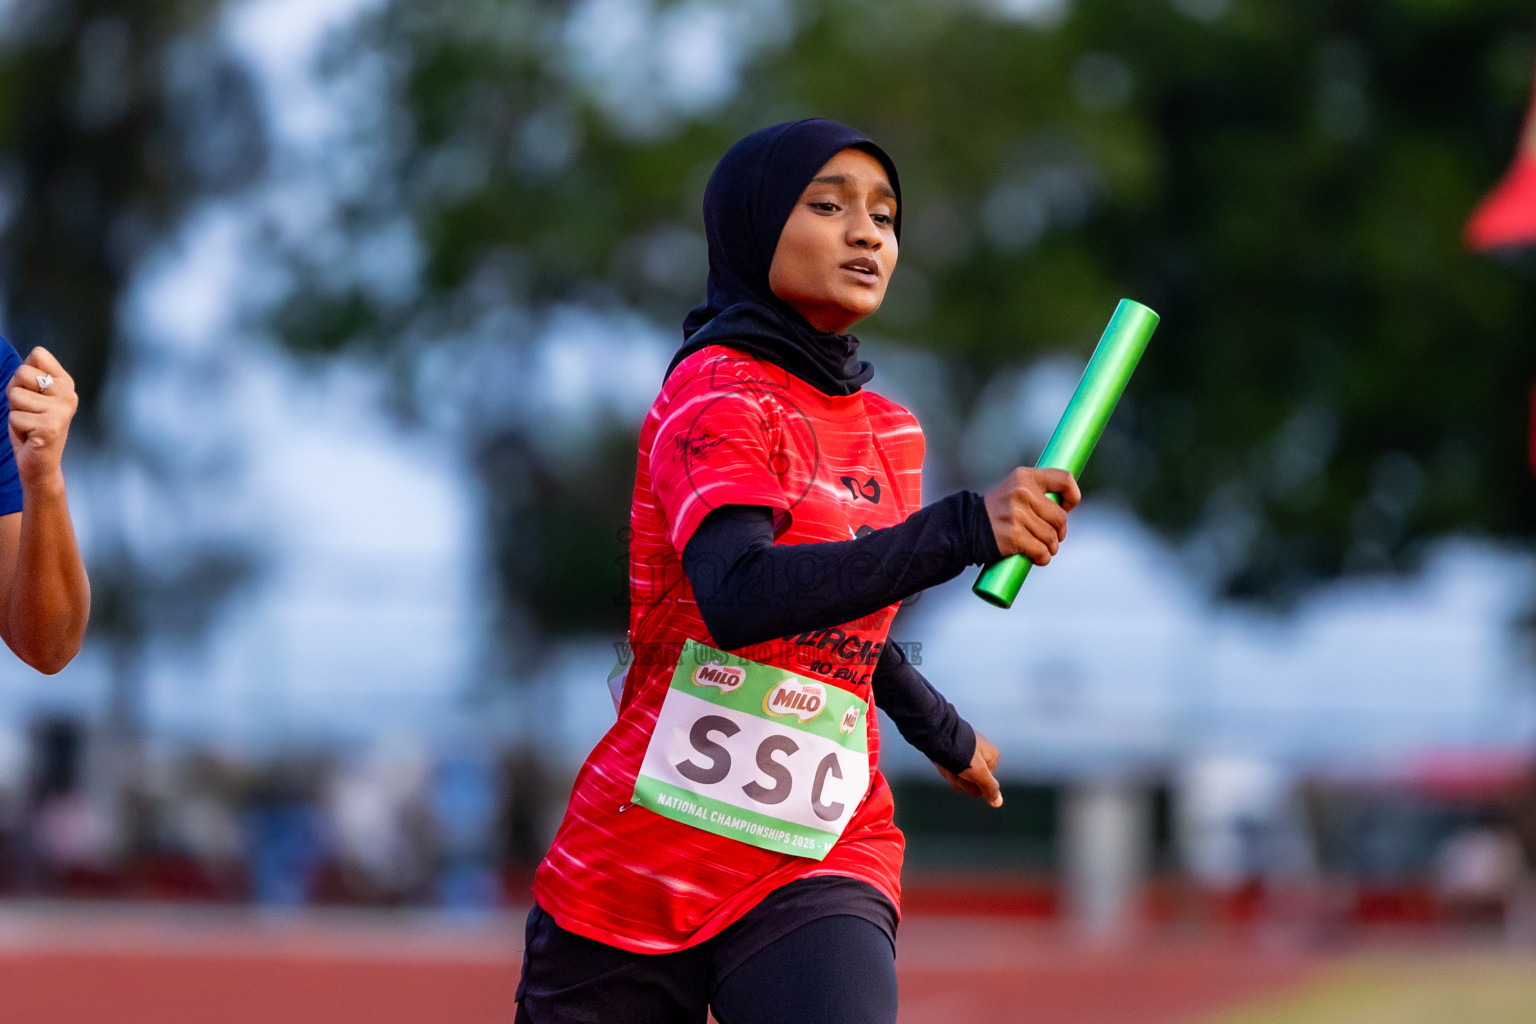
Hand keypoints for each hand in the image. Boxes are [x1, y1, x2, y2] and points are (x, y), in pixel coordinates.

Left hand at [7, 348, 77, 490]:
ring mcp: (62, 410)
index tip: (33, 393)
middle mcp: (68, 394)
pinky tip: (31, 435)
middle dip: (15, 393)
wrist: (41, 464)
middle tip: (28, 411)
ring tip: (30, 423)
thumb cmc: (32, 427)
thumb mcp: (33, 395)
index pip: (38, 355)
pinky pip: (15, 416)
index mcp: (65, 382)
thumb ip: (33, 375)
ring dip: (16, 412)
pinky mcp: (51, 426)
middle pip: (22, 372)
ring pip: (15, 395)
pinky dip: (17, 428)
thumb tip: (36, 354)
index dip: (24, 373)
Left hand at [936, 730, 1002, 807]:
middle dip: (958, 778)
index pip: (984, 786)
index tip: (965, 772)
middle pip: (970, 782)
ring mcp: (966, 753)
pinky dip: (943, 765)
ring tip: (944, 760)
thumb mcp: (977, 772)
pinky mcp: (953, 751)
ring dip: (948, 772)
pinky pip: (949, 766)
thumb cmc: (959, 751)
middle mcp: (980, 755)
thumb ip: (989, 788)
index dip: (971, 783)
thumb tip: (998, 803)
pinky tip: (939, 757)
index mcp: (991, 757)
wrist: (936, 732)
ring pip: (958, 776)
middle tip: (952, 766)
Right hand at [983, 467, 1079, 564]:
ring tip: (1043, 548)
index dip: (1073, 496)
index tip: (1067, 507)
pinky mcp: (1014, 536)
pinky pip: (1041, 551)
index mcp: (1025, 477)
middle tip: (1052, 536)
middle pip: (1060, 517)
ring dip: (1051, 547)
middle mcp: (1022, 493)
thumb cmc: (999, 511)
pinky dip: (1043, 558)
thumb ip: (1039, 492)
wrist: (968, 526)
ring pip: (1052, 537)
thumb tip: (1067, 505)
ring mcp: (1017, 515)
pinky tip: (1038, 557)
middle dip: (1060, 531)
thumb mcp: (1016, 490)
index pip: (1064, 479)